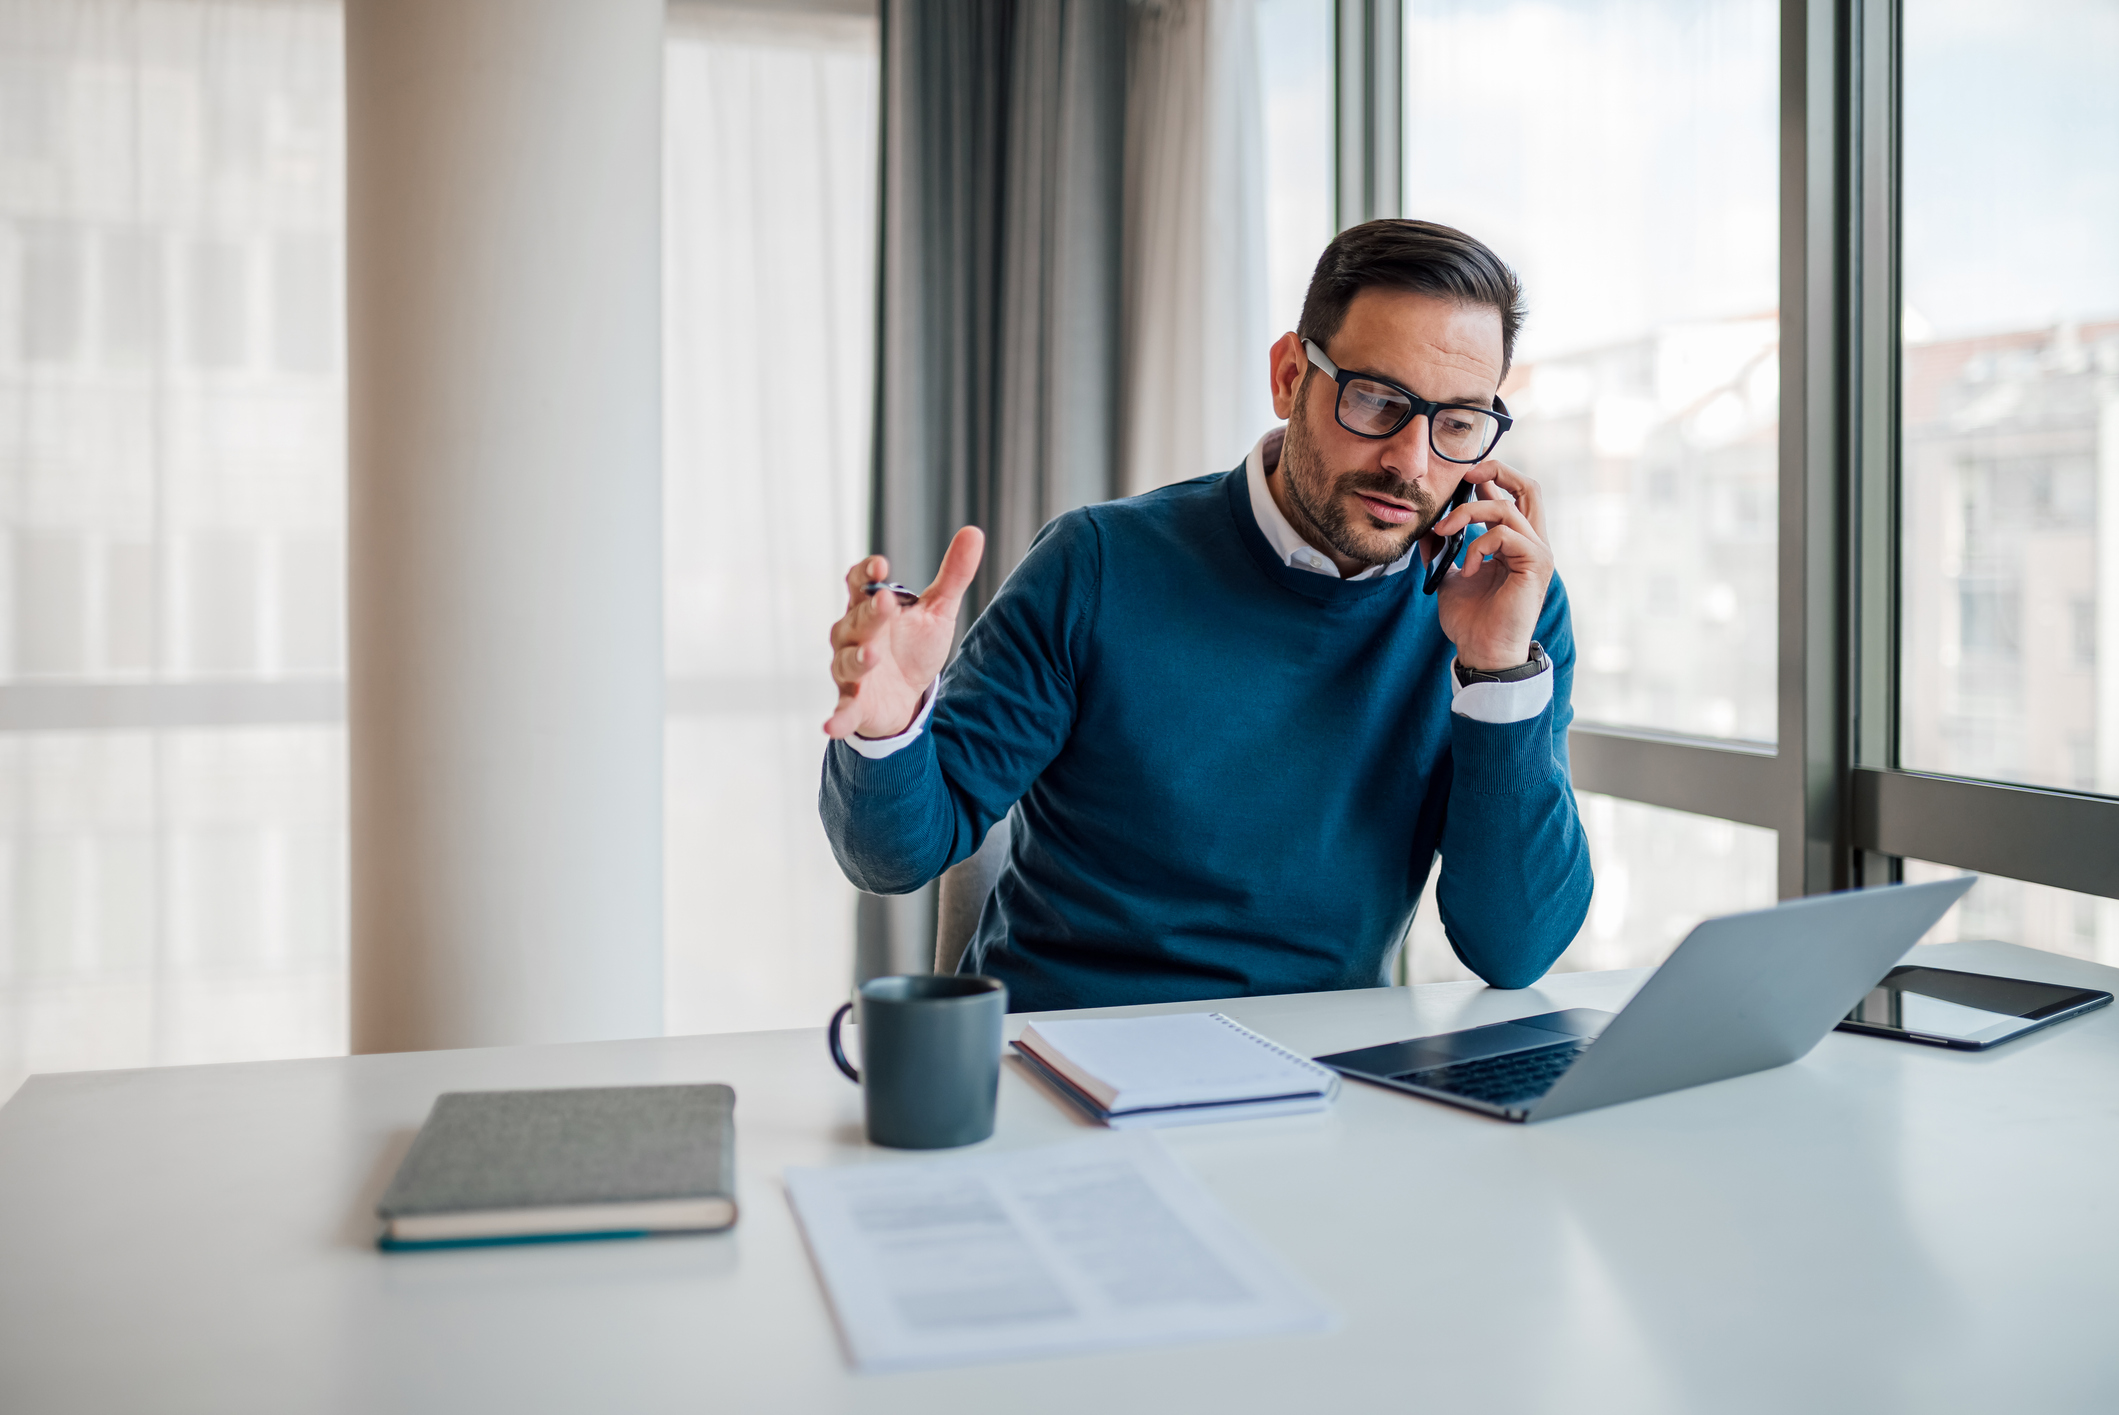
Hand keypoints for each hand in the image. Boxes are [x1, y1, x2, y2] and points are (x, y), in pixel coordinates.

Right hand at [823, 526, 984, 739]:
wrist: (907, 697)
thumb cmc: (914, 647)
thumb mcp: (937, 611)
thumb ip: (953, 574)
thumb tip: (974, 531)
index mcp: (870, 608)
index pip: (859, 584)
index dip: (866, 574)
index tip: (881, 565)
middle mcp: (853, 637)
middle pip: (856, 620)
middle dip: (870, 613)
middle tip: (885, 602)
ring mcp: (850, 671)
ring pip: (846, 662)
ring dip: (857, 658)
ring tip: (872, 655)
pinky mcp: (854, 703)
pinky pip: (842, 710)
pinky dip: (836, 717)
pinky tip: (830, 725)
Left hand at [1430, 460, 1552, 672]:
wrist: (1482, 651)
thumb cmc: (1471, 620)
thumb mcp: (1449, 577)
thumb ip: (1443, 550)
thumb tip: (1426, 529)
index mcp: (1515, 542)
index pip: (1513, 495)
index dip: (1492, 475)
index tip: (1461, 475)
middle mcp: (1532, 542)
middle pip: (1529, 487)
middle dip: (1498, 470)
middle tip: (1465, 475)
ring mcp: (1537, 553)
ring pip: (1507, 508)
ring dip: (1468, 513)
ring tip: (1444, 531)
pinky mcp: (1535, 564)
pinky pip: (1505, 534)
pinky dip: (1478, 545)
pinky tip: (1467, 568)